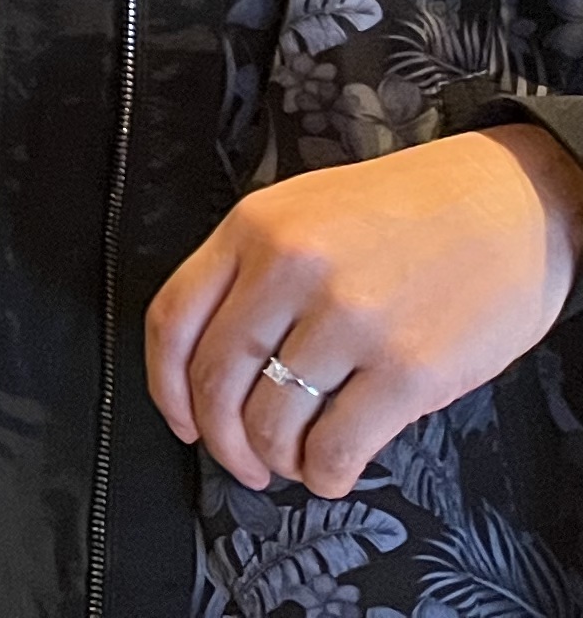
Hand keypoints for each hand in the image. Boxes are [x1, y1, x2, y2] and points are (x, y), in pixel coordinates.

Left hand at [146, 122, 582, 498]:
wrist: (510, 202)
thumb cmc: (408, 209)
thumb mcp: (304, 209)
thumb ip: (251, 268)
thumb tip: (213, 355)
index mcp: (254, 227)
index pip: (173, 319)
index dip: (166, 386)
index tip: (183, 418)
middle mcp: (293, 270)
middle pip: (216, 380)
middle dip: (221, 439)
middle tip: (241, 459)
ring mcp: (351, 321)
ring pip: (273, 421)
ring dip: (276, 460)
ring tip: (293, 461)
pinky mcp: (410, 370)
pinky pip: (338, 446)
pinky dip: (325, 474)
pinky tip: (332, 471)